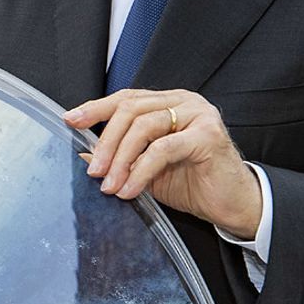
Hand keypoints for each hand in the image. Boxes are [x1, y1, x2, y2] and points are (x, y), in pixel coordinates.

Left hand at [65, 89, 261, 236]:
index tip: (71, 121)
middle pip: (130, 109)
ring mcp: (198, 114)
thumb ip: (121, 157)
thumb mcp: (147, 170)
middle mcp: (183, 102)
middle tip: (94, 171)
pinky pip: (163, 149)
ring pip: (144, 127)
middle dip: (105, 141)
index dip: (96, 108)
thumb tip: (83, 154)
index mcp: (168, 103)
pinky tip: (130, 189)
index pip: (125, 98)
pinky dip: (141, 170)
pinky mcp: (208, 135)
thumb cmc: (194, 184)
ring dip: (120, 159)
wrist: (233, 205)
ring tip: (109, 185)